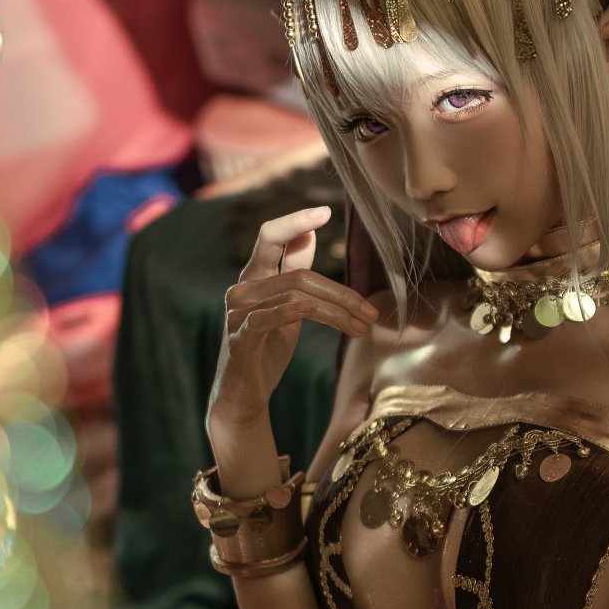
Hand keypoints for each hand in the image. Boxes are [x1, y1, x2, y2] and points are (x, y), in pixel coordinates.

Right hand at [209, 206, 378, 428]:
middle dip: (342, 293)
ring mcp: (238, 314)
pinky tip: (331, 320)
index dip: (295, 221)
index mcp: (254, 278)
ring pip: (294, 295)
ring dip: (336, 311)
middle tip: (370, 312)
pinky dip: (300, 313)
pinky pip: (269, 317)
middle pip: (298, 274)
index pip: (270, 236)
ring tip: (362, 328)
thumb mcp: (287, 307)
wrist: (242, 397)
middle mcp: (242, 290)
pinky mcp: (240, 339)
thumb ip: (293, 270)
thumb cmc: (266, 349)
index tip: (325, 211)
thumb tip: (309, 235)